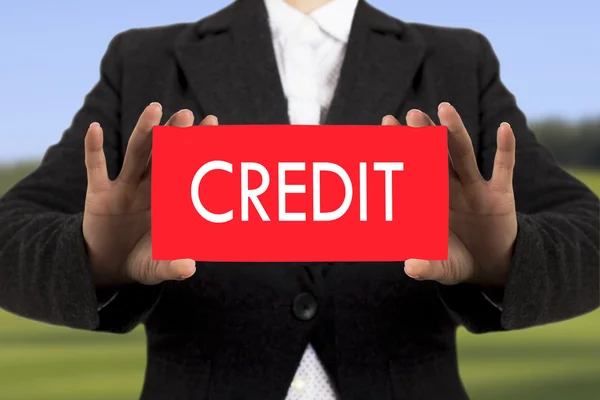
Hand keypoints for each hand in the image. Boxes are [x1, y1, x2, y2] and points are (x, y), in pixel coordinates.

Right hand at [83, 102, 217, 286]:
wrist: (109, 266)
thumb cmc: (143, 261)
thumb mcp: (158, 267)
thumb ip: (172, 267)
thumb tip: (189, 268)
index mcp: (170, 200)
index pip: (188, 170)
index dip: (199, 148)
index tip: (213, 123)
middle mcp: (150, 188)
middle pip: (165, 156)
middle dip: (176, 136)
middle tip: (188, 114)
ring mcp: (124, 189)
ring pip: (136, 155)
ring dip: (143, 133)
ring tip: (154, 109)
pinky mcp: (98, 195)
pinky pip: (96, 169)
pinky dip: (94, 149)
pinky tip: (96, 128)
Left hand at [382, 102, 516, 286]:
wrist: (489, 266)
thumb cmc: (455, 261)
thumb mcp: (441, 266)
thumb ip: (426, 266)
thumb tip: (410, 267)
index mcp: (428, 200)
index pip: (411, 170)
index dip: (400, 149)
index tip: (386, 124)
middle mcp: (448, 188)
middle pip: (434, 156)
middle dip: (423, 136)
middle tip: (412, 114)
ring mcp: (474, 188)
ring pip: (463, 155)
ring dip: (456, 132)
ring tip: (445, 109)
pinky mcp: (500, 195)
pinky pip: (503, 169)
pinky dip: (505, 150)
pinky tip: (504, 129)